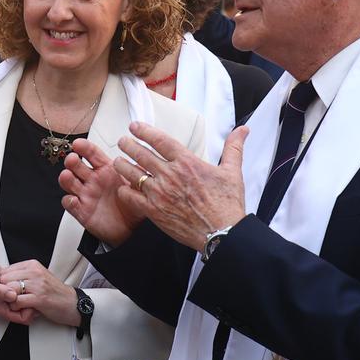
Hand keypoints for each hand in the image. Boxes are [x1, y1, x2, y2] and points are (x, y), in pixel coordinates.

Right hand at [0, 257, 31, 324]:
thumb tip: (13, 296)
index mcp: (1, 306)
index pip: (21, 318)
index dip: (28, 312)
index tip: (31, 300)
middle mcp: (7, 303)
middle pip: (26, 311)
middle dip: (33, 304)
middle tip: (36, 292)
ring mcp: (10, 296)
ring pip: (26, 301)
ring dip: (31, 294)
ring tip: (32, 284)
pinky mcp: (12, 288)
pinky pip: (24, 292)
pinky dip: (28, 287)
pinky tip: (27, 278)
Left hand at [0, 260, 78, 326]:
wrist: (73, 304)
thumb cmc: (54, 293)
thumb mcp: (38, 277)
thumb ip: (23, 275)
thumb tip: (3, 278)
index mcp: (33, 265)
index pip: (6, 270)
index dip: (2, 283)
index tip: (5, 291)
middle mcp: (35, 272)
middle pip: (5, 280)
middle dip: (3, 292)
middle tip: (8, 300)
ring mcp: (37, 285)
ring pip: (9, 290)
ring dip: (9, 300)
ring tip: (14, 304)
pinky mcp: (39, 298)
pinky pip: (17, 301)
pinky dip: (15, 307)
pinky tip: (21, 308)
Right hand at [60, 140, 144, 246]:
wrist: (129, 228)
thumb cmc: (131, 204)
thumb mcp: (138, 186)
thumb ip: (138, 173)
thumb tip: (145, 158)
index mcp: (105, 170)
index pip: (92, 154)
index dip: (84, 147)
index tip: (79, 144)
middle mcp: (92, 180)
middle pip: (76, 165)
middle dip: (72, 160)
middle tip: (72, 159)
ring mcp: (85, 194)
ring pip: (69, 182)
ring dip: (66, 178)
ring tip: (68, 176)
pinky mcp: (81, 210)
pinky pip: (70, 204)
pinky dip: (69, 201)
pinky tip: (73, 200)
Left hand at [110, 123, 248, 251]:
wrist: (221, 232)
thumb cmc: (227, 204)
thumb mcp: (232, 172)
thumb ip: (233, 148)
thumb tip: (243, 130)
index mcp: (186, 162)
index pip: (160, 140)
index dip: (144, 131)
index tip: (134, 127)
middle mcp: (170, 175)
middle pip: (141, 154)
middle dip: (128, 145)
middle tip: (122, 141)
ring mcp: (159, 193)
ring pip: (132, 173)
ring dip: (122, 165)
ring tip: (117, 161)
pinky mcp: (153, 210)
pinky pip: (131, 197)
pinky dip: (124, 191)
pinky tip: (123, 188)